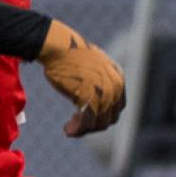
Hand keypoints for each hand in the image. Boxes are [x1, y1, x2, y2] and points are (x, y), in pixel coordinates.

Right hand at [37, 19, 125, 136]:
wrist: (57, 45)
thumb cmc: (69, 57)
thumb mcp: (92, 69)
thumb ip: (99, 85)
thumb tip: (94, 104)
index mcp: (118, 79)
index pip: (116, 108)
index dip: (102, 117)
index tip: (87, 119)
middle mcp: (115, 86)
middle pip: (109, 117)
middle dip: (93, 125)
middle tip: (76, 127)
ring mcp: (104, 91)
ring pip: (99, 121)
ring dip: (84, 130)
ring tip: (70, 131)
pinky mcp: (90, 95)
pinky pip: (88, 119)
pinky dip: (79, 129)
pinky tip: (68, 130)